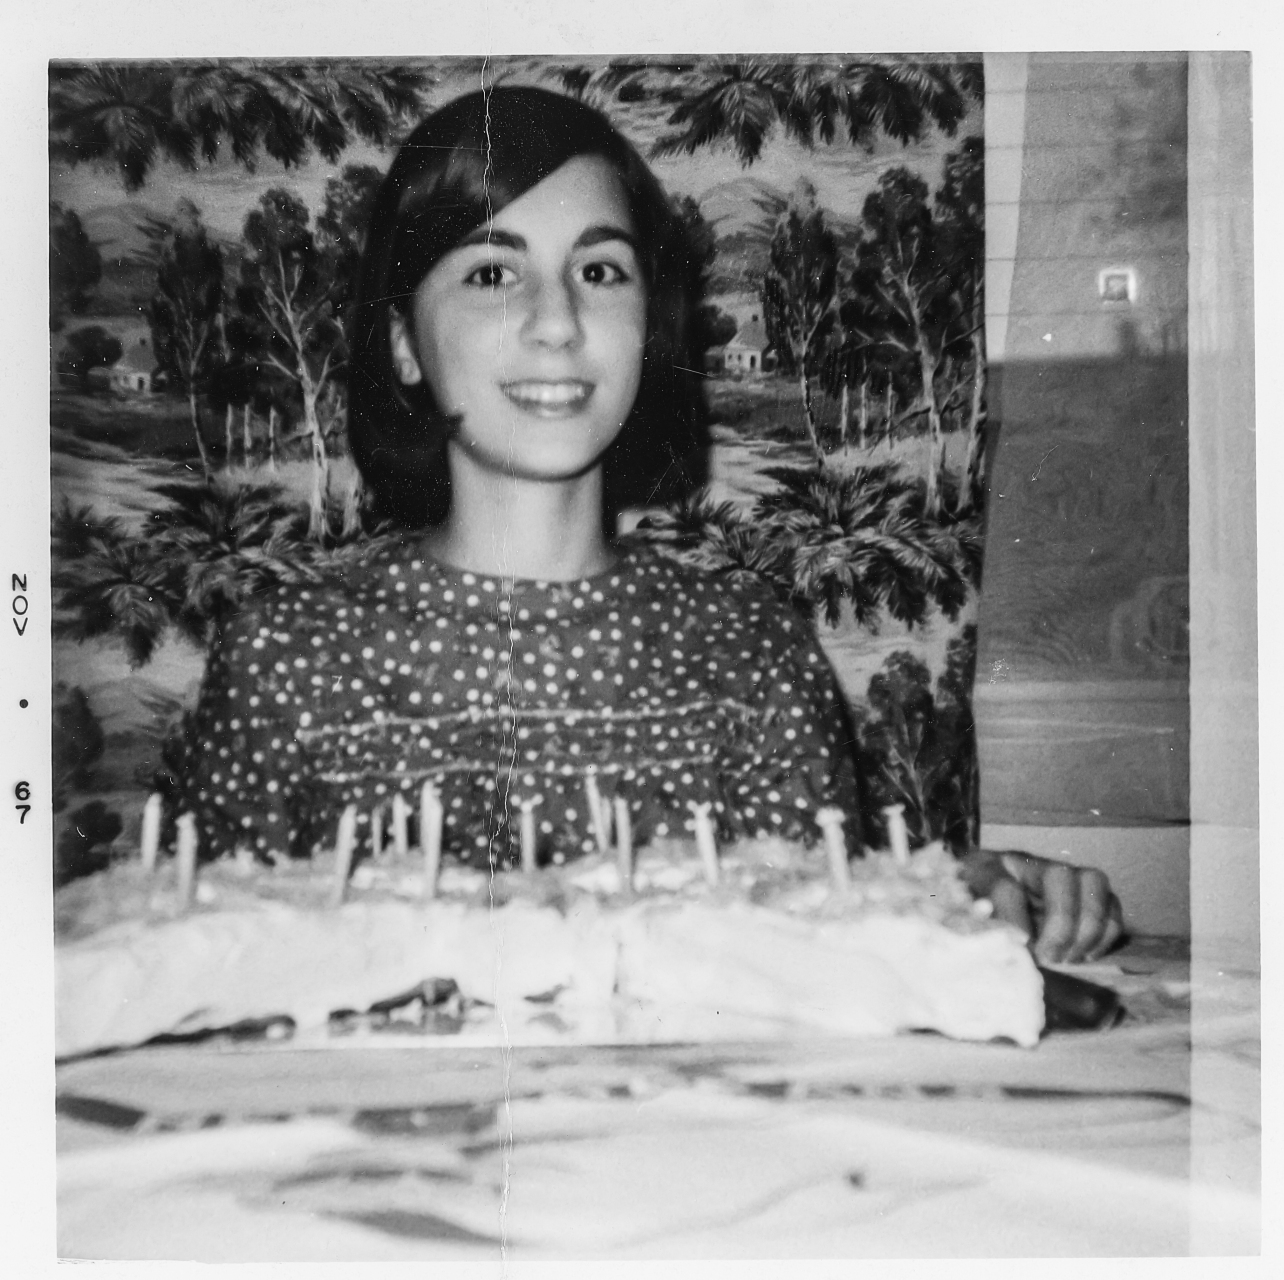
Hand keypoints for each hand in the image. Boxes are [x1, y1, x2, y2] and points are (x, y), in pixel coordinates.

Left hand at [956, 849, 1124, 963]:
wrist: (976, 899)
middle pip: (1059, 875)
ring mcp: (1062, 874)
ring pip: (1093, 881)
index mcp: (989, 866)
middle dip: (1061, 922)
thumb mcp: (960, 917)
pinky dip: (1106, 933)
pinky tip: (1083, 956)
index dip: (1013, 920)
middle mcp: (1029, 864)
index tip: (1018, 947)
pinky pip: (1112, 904)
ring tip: (1069, 958)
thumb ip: (973, 928)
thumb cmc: (969, 911)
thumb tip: (1004, 948)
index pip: (1005, 886)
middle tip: (1050, 957)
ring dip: (1088, 927)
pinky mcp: (1086, 893)